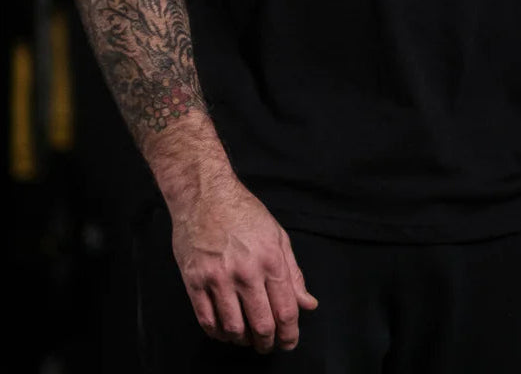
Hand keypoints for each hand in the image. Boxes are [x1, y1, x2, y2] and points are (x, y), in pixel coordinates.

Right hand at [170, 175, 318, 353]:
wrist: (204, 194)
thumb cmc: (243, 212)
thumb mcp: (277, 235)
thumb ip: (294, 273)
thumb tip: (308, 304)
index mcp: (270, 259)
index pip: (286, 310)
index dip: (290, 334)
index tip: (289, 342)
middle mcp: (246, 271)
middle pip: (261, 325)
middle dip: (268, 343)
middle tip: (268, 345)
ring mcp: (218, 278)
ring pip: (233, 329)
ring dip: (243, 340)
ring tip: (246, 337)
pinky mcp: (194, 281)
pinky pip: (207, 321)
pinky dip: (218, 333)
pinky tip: (224, 330)